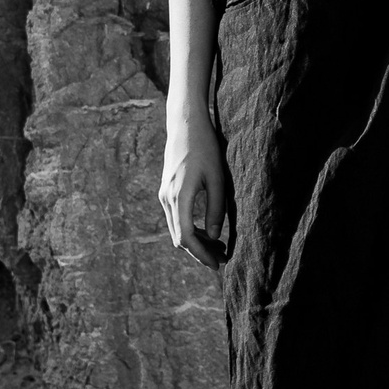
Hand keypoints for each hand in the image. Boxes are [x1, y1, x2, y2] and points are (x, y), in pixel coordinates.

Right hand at [160, 112, 231, 269]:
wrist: (185, 124)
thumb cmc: (205, 148)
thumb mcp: (216, 178)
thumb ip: (216, 208)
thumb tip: (216, 237)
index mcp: (179, 196)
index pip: (186, 237)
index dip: (201, 254)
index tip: (218, 264)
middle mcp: (166, 198)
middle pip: (180, 237)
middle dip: (200, 252)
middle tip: (224, 259)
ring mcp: (164, 195)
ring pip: (178, 229)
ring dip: (197, 241)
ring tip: (220, 248)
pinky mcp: (167, 191)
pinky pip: (177, 218)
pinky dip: (191, 229)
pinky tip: (210, 232)